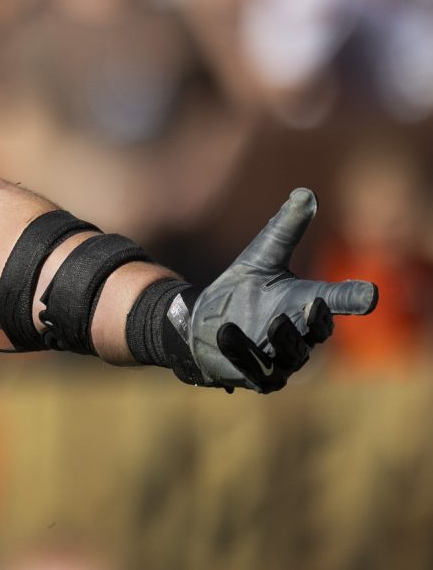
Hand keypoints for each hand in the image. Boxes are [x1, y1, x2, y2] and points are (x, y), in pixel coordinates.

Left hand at [180, 188, 377, 391]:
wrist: (200, 322)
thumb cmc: (239, 290)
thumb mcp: (260, 257)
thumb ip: (284, 230)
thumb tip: (306, 193)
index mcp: (305, 306)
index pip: (335, 302)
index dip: (352, 298)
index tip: (370, 294)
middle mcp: (298, 336)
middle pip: (316, 334)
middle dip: (316, 321)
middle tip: (313, 304)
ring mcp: (278, 360)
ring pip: (290, 356)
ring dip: (282, 339)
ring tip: (272, 321)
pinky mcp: (254, 375)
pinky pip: (254, 369)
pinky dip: (241, 352)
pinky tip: (225, 332)